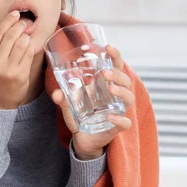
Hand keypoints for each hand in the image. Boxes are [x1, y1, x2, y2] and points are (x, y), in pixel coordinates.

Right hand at [0, 11, 34, 108]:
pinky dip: (31, 46)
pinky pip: (29, 55)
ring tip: (27, 34)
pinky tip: (30, 44)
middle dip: (20, 25)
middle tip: (25, 22)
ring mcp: (8, 70)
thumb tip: (12, 24)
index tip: (15, 13)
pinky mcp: (20, 75)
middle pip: (10, 36)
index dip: (8, 21)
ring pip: (21, 44)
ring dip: (26, 35)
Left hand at [51, 44, 134, 159]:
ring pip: (129, 98)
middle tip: (104, 72)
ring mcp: (119, 111)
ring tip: (110, 88)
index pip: (116, 66)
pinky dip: (120, 119)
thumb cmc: (81, 116)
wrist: (83, 139)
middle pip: (125, 80)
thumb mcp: (69, 105)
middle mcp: (116, 96)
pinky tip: (110, 117)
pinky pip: (125, 122)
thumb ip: (63, 98)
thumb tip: (57, 92)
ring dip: (122, 91)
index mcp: (106, 85)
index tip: (108, 47)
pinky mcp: (117, 127)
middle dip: (117, 74)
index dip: (115, 56)